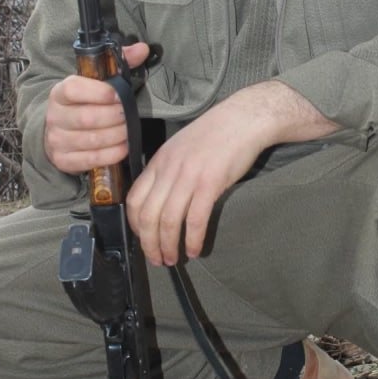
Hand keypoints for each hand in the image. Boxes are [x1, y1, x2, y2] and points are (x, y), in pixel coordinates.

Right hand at [43, 41, 149, 174]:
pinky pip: (90, 160)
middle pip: (87, 118)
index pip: (74, 89)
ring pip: (91, 140)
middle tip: (129, 114)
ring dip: (116, 136)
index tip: (119, 95)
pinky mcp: (63, 160)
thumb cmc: (84, 103)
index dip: (99, 92)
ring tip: (128, 131)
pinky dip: (111, 154)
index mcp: (60, 93)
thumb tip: (142, 49)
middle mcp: (55, 116)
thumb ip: (119, 63)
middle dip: (115, 117)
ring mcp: (57, 140)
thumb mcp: (96, 82)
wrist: (59, 131)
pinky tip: (122, 147)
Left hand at [126, 81, 338, 265]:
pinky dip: (193, 239)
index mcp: (159, 162)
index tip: (144, 239)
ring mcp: (189, 176)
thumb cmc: (215, 135)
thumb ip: (167, 171)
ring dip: (168, 246)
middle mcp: (169, 170)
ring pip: (168, 222)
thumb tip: (162, 199)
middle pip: (148, 216)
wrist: (243, 119)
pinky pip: (195, 219)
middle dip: (149, 244)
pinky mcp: (210, 183)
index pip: (134, 199)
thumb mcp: (180, 148)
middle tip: (157, 259)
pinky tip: (195, 250)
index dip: (135, 226)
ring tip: (173, 259)